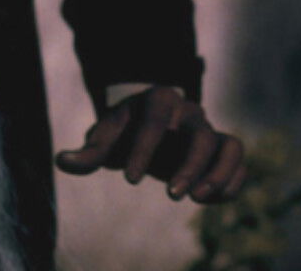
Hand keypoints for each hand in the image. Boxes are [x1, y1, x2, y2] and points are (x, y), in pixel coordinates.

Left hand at [54, 86, 247, 202]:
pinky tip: (210, 201)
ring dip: (218, 174)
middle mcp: (190, 112)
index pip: (157, 120)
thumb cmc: (124, 132)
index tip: (129, 180)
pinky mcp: (221, 150)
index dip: (144, 148)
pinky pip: (238, 162)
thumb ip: (89, 151)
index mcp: (159, 100)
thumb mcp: (106, 137)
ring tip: (197, 199)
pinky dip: (231, 182)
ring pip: (229, 146)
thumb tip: (62, 160)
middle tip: (171, 196)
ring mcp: (209, 130)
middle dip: (189, 166)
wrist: (148, 126)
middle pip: (201, 135)